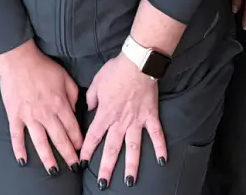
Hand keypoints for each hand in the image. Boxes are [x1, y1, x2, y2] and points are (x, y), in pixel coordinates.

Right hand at [0, 39, 81, 173]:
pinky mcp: (14, 116)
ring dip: (48, 158)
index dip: (78, 140)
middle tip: (74, 167)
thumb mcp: (65, 77)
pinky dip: (19, 149)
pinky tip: (22, 161)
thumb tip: (75, 110)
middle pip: (59, 138)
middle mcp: (46, 113)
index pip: (72, 127)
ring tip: (53, 171)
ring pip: (40, 141)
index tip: (82, 150)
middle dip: (68, 154)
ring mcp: (29, 116)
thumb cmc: (43, 67)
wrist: (19, 59)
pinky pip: (16, 135)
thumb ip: (73, 94)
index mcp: (59, 103)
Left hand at [80, 52, 166, 188]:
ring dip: (131, 165)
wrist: (137, 63)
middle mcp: (120, 121)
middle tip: (102, 184)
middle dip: (106, 167)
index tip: (82, 163)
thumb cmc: (116, 70)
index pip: (94, 136)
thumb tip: (90, 107)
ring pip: (133, 147)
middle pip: (112, 148)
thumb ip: (91, 98)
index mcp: (105, 114)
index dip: (87, 150)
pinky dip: (160, 147)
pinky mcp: (151, 116)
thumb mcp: (96, 82)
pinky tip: (163, 161)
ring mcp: (137, 121)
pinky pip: (157, 134)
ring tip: (129, 181)